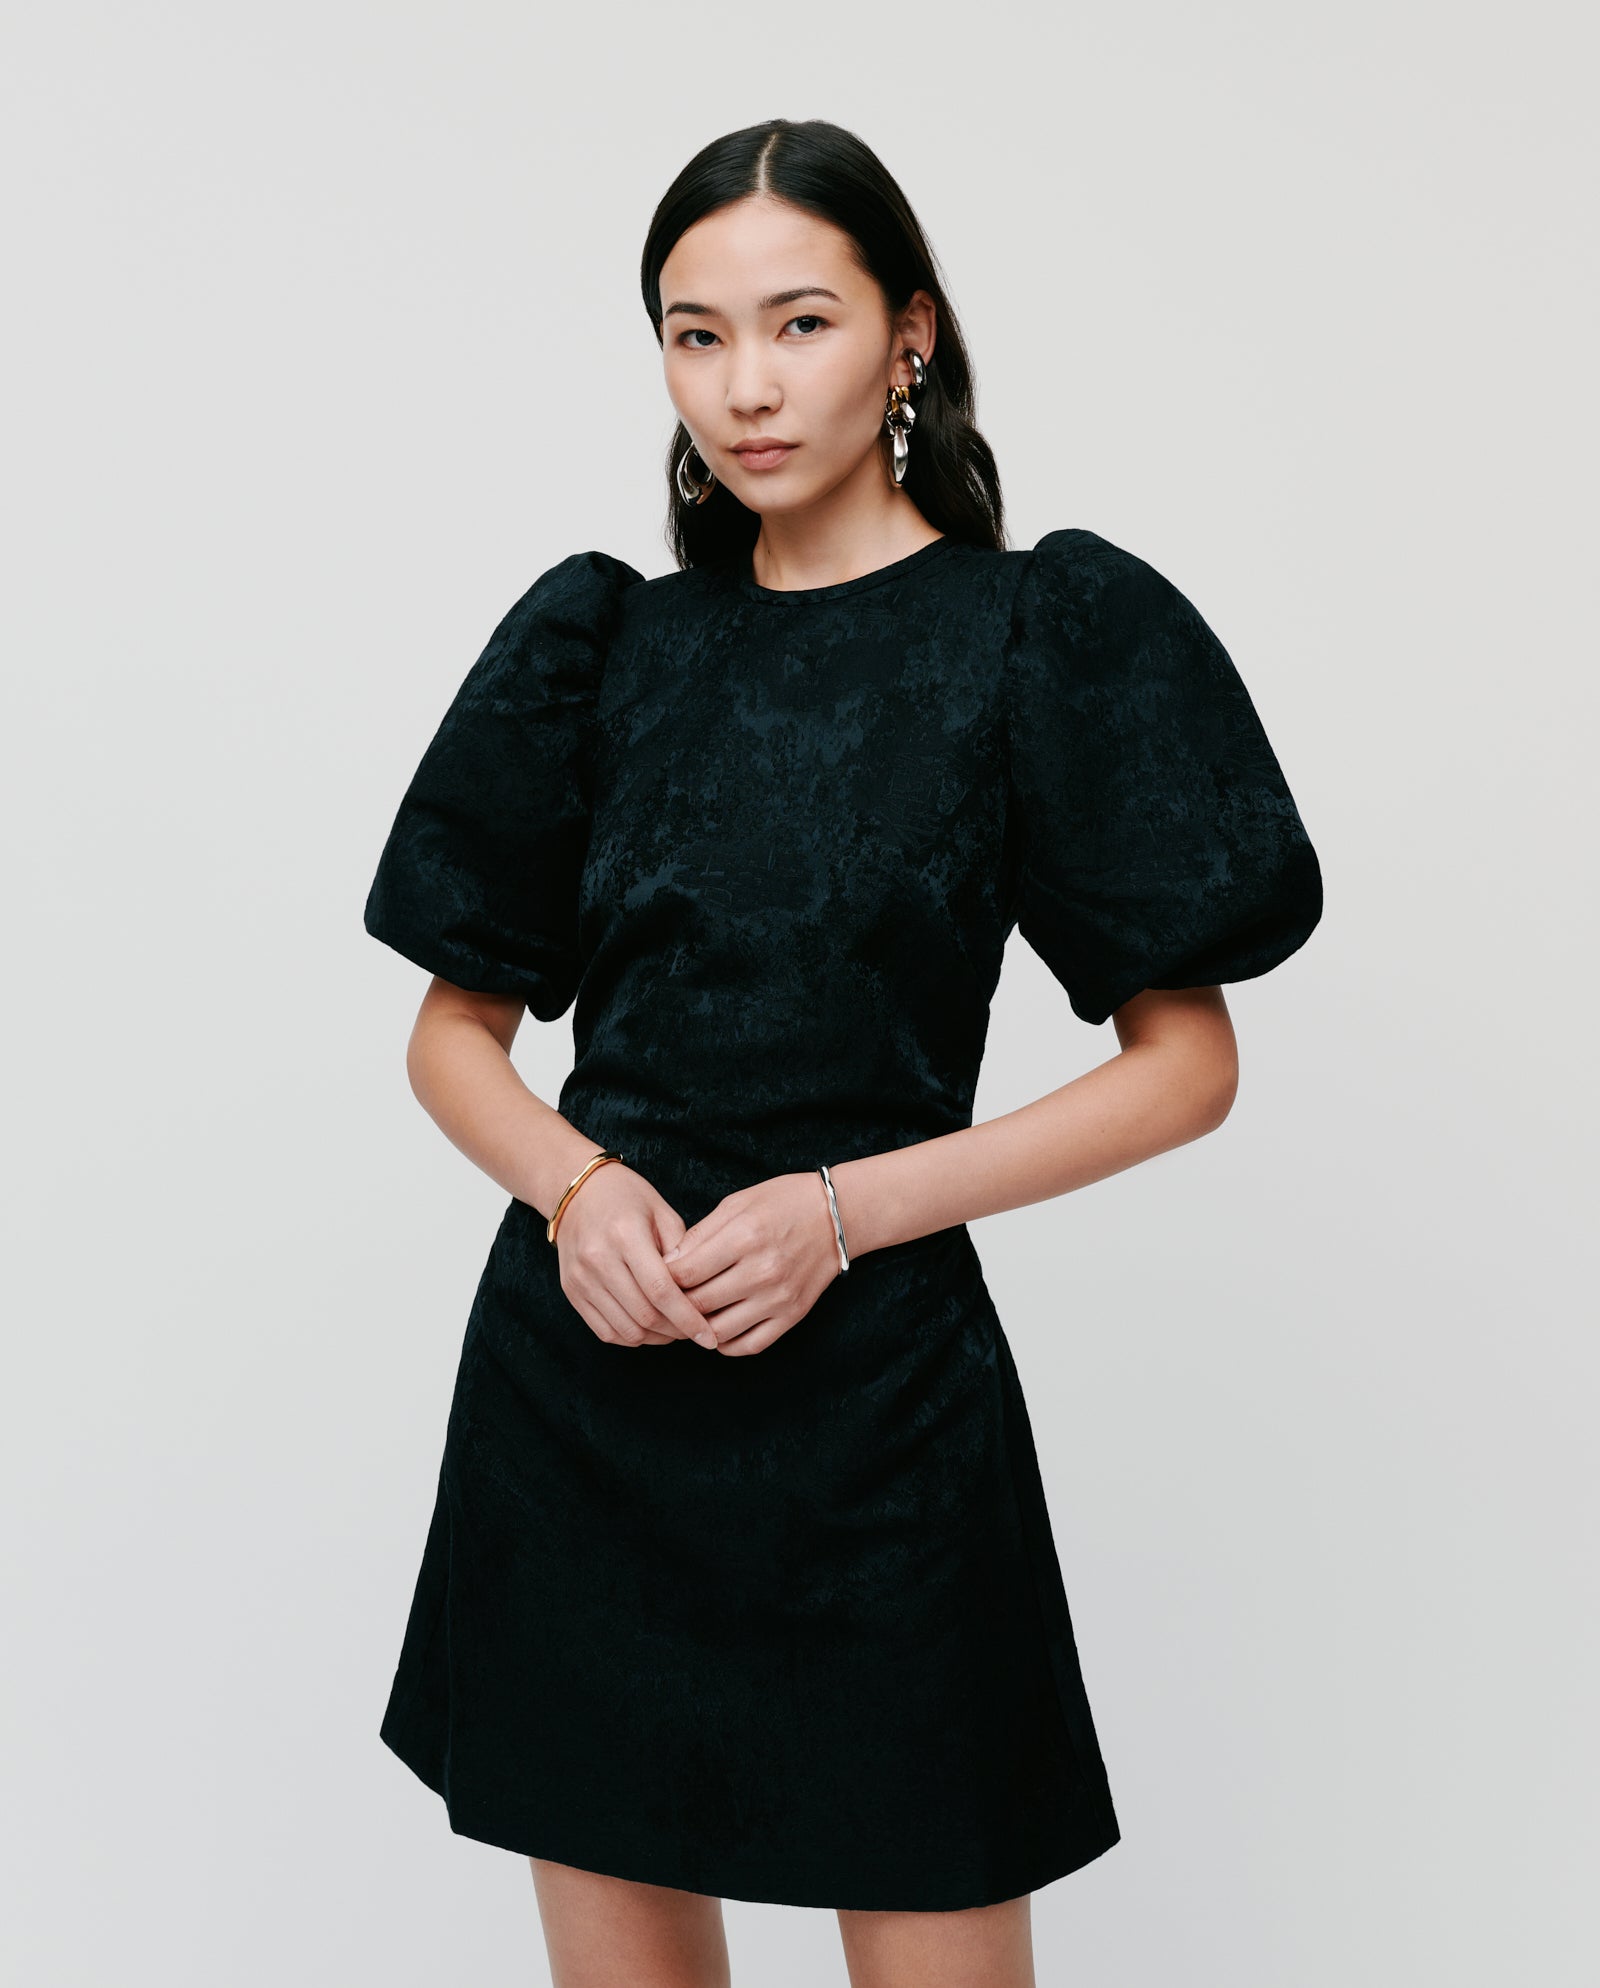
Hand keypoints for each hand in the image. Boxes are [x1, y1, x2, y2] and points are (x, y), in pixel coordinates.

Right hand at [553, 1162, 711, 1347]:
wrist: (577, 1192)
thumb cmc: (628, 1198)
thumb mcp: (663, 1213)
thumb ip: (683, 1253)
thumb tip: (697, 1296)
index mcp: (625, 1234)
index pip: (661, 1290)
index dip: (689, 1319)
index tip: (710, 1337)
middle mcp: (598, 1259)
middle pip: (645, 1315)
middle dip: (677, 1332)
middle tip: (697, 1332)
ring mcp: (581, 1278)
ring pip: (626, 1330)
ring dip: (657, 1338)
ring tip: (675, 1329)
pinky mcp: (571, 1292)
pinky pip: (606, 1331)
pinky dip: (633, 1337)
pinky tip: (650, 1328)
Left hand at [662, 1171, 842, 1356]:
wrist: (835, 1216)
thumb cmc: (781, 1203)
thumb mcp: (736, 1204)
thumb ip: (699, 1235)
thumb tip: (666, 1266)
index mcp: (745, 1237)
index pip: (685, 1273)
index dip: (662, 1277)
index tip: (656, 1275)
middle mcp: (762, 1271)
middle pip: (698, 1304)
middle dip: (674, 1305)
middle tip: (665, 1299)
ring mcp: (779, 1298)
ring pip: (718, 1332)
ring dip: (697, 1328)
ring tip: (689, 1315)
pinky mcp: (792, 1316)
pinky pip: (749, 1345)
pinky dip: (725, 1344)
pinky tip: (716, 1329)